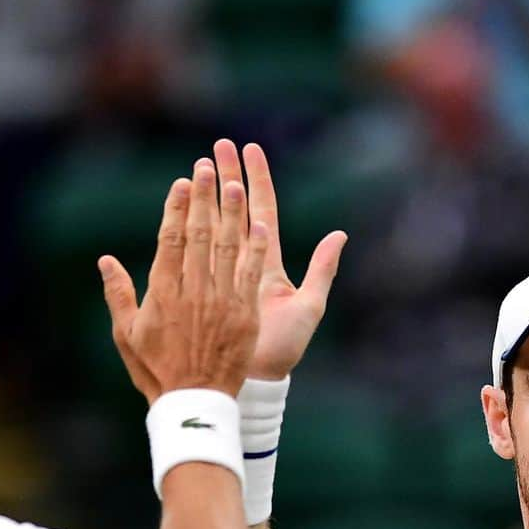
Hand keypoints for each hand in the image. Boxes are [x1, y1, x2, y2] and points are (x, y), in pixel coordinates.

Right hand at [99, 163, 268, 402]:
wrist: (194, 403)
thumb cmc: (156, 371)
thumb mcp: (127, 335)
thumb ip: (118, 295)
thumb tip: (105, 260)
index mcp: (163, 293)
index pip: (170, 239)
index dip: (177, 208)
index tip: (183, 183)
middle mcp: (193, 292)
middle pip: (199, 235)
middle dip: (204, 199)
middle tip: (208, 167)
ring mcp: (221, 302)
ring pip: (227, 248)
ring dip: (232, 214)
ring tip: (235, 185)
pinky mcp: (244, 315)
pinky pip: (251, 275)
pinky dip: (256, 250)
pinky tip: (260, 226)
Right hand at [211, 140, 346, 379]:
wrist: (256, 382)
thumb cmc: (281, 350)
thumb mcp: (309, 307)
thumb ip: (323, 269)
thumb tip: (340, 234)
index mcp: (265, 266)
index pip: (260, 213)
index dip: (255, 181)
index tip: (247, 150)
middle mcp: (244, 267)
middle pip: (235, 213)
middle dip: (227, 178)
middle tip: (215, 147)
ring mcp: (224, 277)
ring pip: (217, 227)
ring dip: (211, 196)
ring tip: (202, 166)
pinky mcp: (208, 292)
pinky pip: (202, 257)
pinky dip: (198, 233)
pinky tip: (189, 209)